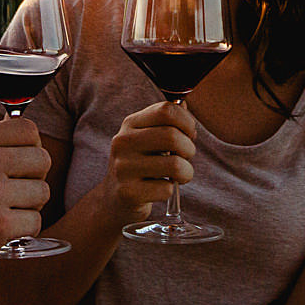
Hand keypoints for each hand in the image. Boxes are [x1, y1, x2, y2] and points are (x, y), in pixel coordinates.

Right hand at [0, 117, 50, 302]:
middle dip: (34, 178)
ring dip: (29, 207)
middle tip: (15, 193)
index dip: (31, 148)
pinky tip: (2, 231)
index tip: (22, 164)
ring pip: (42, 192)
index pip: (28, 129)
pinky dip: (23, 231)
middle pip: (42, 160)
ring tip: (4, 212)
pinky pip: (36, 221)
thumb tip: (28, 134)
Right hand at [106, 102, 196, 221]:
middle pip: (172, 136)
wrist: (114, 198)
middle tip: (185, 158)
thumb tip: (183, 105)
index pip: (166, 110)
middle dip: (189, 149)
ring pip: (175, 165)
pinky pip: (166, 189)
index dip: (187, 122)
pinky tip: (160, 189)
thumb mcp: (147, 137)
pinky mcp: (128, 192)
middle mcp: (123, 142)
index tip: (189, 135)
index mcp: (130, 123)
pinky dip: (170, 190)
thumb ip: (166, 121)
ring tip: (179, 175)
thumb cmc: (141, 164)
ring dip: (186, 172)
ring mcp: (123, 168)